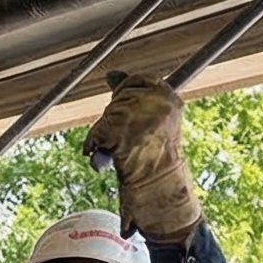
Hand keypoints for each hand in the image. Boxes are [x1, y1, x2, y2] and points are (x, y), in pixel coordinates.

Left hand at [84, 74, 200, 239]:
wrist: (160, 187)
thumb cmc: (156, 155)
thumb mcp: (153, 119)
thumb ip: (134, 94)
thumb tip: (111, 75)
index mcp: (169, 97)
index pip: (138, 79)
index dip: (126, 93)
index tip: (125, 110)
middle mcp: (158, 103)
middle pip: (119, 99)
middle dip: (115, 118)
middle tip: (128, 140)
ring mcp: (139, 117)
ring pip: (107, 116)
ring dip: (105, 134)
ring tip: (121, 151)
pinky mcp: (120, 133)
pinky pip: (96, 132)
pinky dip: (94, 145)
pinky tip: (105, 158)